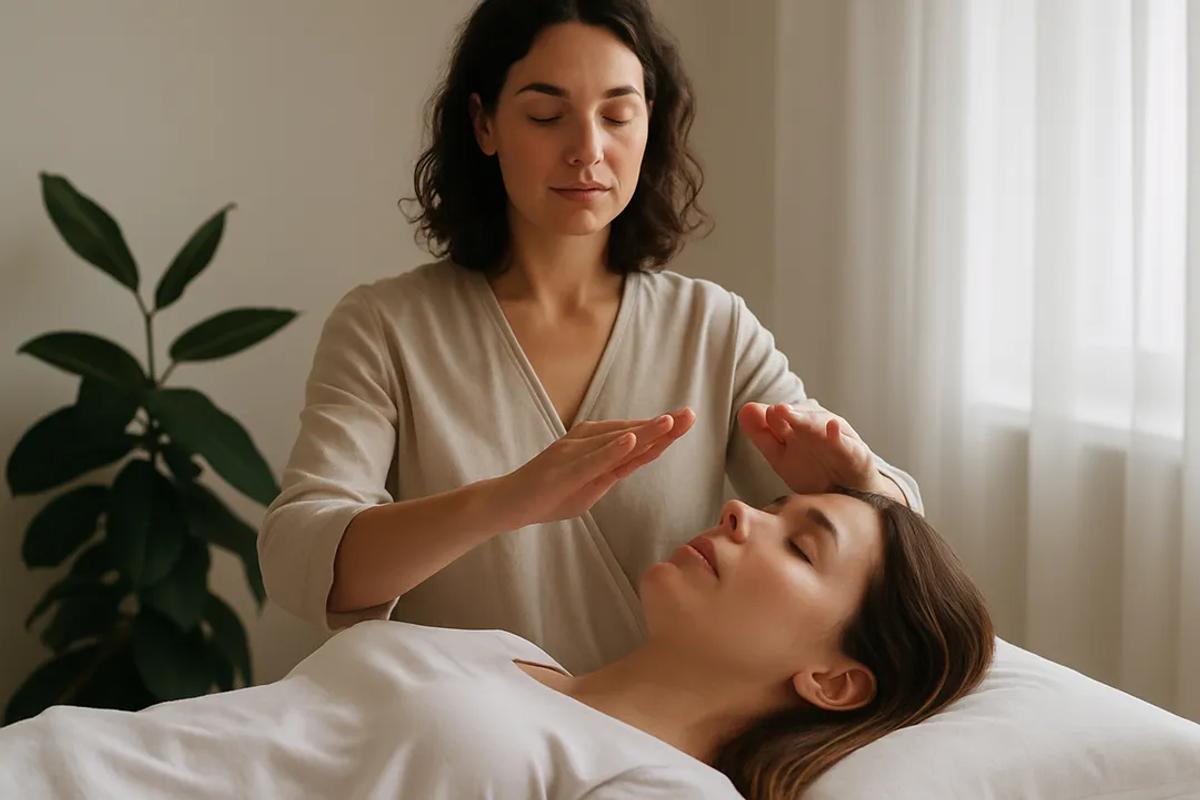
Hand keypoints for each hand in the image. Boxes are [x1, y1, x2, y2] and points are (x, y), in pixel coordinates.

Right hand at [499, 408, 695, 526]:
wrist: (507, 502)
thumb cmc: (547, 494)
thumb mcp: (587, 485)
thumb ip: (610, 470)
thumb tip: (633, 459)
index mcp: (593, 445)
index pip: (634, 437)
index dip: (661, 429)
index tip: (686, 419)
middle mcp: (585, 442)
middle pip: (630, 434)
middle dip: (662, 426)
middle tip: (690, 414)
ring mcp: (573, 454)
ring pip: (616, 442)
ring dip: (643, 431)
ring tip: (670, 422)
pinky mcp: (564, 470)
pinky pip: (593, 459)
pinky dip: (613, 449)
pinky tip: (632, 439)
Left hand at [737, 399, 880, 494]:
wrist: (851, 496)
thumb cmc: (814, 472)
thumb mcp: (781, 456)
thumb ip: (762, 435)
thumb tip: (744, 409)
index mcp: (795, 428)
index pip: (779, 419)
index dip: (767, 416)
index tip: (752, 412)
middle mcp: (816, 428)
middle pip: (801, 417)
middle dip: (789, 414)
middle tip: (775, 411)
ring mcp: (836, 439)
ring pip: (822, 426)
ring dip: (808, 419)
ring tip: (791, 413)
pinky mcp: (856, 453)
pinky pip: (847, 444)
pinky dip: (839, 436)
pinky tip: (832, 427)